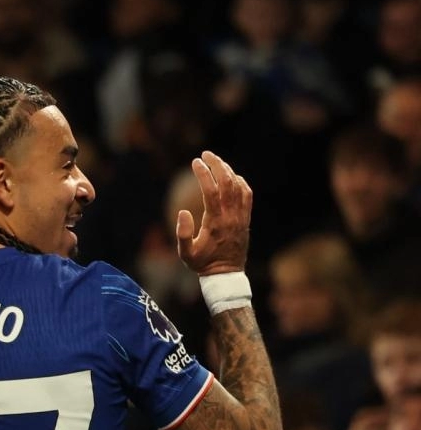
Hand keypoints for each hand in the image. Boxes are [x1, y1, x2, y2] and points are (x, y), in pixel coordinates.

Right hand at [176, 151, 250, 275]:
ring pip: (238, 186)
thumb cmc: (203, 264)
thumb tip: (183, 211)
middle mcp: (231, 216)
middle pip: (227, 183)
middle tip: (206, 154)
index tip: (195, 162)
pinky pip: (247, 195)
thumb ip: (182, 233)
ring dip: (228, 170)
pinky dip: (240, 182)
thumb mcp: (185, 254)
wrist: (226, 274)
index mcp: (215, 222)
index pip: (211, 191)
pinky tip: (231, 177)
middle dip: (217, 164)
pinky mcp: (245, 219)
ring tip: (216, 161)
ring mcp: (240, 217)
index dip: (203, 174)